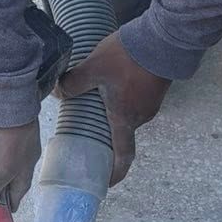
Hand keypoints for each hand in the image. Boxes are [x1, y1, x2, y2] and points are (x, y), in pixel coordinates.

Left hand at [57, 33, 169, 183]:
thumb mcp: (94, 67)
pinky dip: (126, 98)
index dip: (115, 173)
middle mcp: (141, 117)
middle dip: (108, 133)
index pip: (123, 156)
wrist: (163, 38)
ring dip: (116, 111)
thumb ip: (74, 82)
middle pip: (122, 132)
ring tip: (102, 97)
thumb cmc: (128, 58)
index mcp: (125, 119)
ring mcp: (152, 103)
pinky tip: (117, 82)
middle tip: (90, 124)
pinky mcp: (157, 89)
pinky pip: (138, 101)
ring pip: (130, 114)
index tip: (107, 182)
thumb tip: (58, 92)